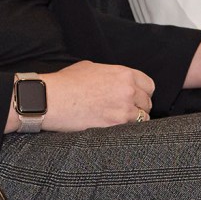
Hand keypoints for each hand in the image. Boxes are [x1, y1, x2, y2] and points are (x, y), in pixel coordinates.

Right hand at [6, 61, 154, 132]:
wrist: (51, 98)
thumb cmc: (66, 82)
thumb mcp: (91, 67)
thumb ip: (110, 74)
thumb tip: (114, 81)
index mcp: (123, 73)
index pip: (149, 85)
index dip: (143, 93)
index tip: (137, 98)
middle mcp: (128, 90)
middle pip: (147, 103)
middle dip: (139, 107)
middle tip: (126, 111)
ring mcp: (123, 109)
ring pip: (143, 119)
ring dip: (134, 121)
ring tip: (120, 122)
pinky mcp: (115, 125)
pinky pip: (131, 131)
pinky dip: (126, 131)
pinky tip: (116, 129)